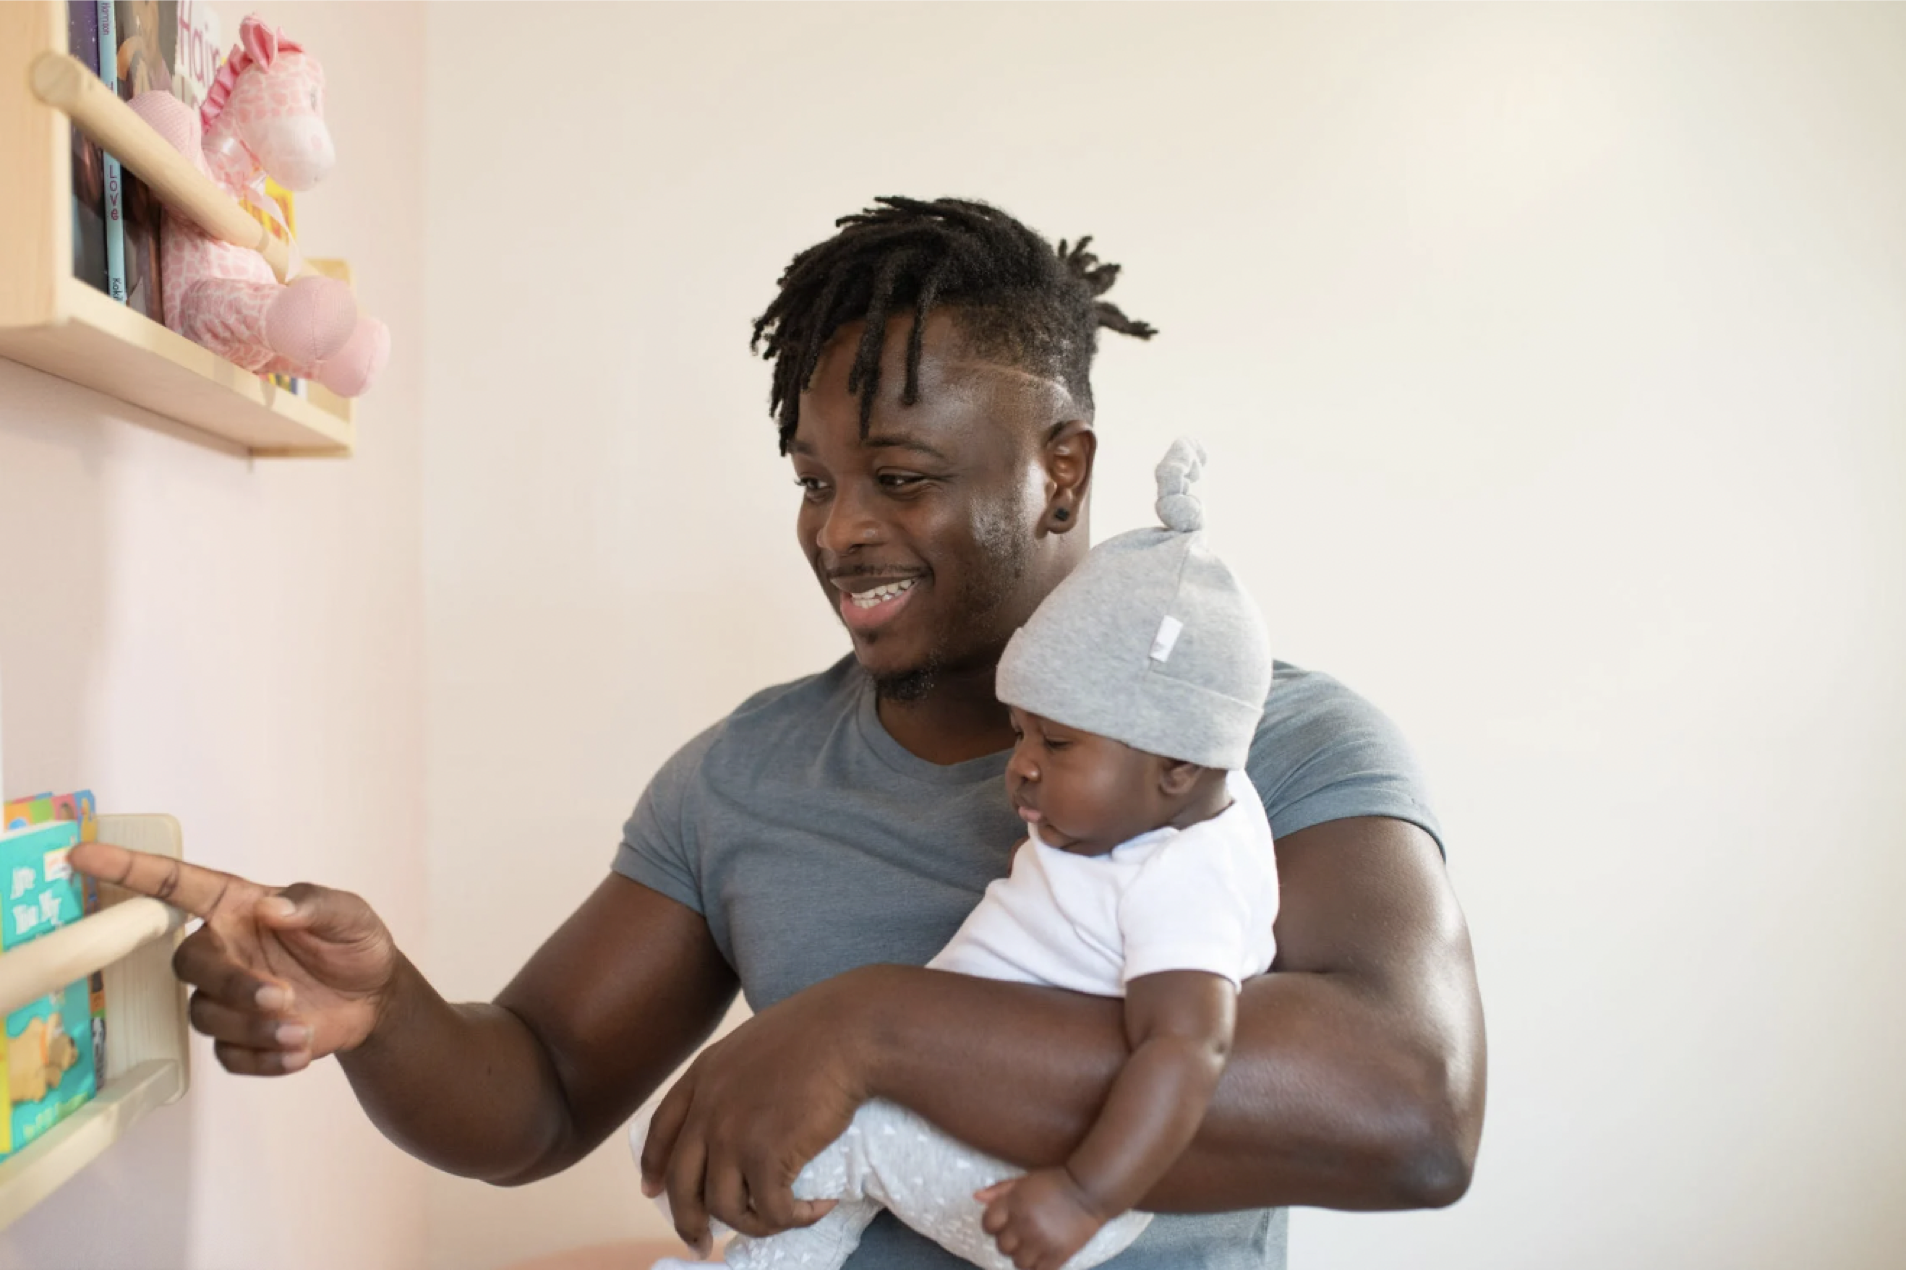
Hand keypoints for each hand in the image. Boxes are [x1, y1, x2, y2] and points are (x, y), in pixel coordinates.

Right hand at [69, 843, 398, 1075]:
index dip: (128, 868)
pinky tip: (301, 1050)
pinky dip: (265, 1059)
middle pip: (189, 965)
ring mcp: (227, 996)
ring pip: (207, 1015)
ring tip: (303, 1028)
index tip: (83, 854)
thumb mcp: (348, 914)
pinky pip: (229, 1056)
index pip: (173, 885)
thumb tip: (271, 907)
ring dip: (255, 1026)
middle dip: (232, 985)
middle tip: (282, 997)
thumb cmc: (354, 943)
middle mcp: (222, 949)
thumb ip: (314, 905)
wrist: (375, 998)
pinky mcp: (239, 1038)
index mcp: (237, 908)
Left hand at [638, 969, 889, 1253]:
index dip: (655, 1166)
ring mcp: (732, 1135)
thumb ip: (736, 1074)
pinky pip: (771, 1210)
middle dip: (687, 1221)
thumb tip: (745, 1108)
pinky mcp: (765, 1157)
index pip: (661, 1130)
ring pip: (723, 1207)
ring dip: (751, 1223)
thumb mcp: (755, 1043)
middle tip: (702, 1242)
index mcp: (703, 1076)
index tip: (653, 1191)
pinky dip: (794, 1218)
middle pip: (681, 1183)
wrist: (847, 1032)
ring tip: (780, 1219)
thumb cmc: (817, 1029)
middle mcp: (708, 1109)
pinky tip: (818, 1207)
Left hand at [976, 1168, 1108, 1269]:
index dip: (993, 1225)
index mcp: (1013, 1204)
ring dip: (1022, 1255)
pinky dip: (1037, 1266)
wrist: (1088, 1189)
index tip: (1003, 1223)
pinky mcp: (1057, 1255)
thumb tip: (976, 1198)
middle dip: (1009, 1240)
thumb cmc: (1054, 1182)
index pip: (988, 1224)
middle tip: (1022, 1233)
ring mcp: (1040, 1242)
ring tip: (1033, 1245)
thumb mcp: (1024, 1180)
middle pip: (1002, 1246)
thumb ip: (1000, 1190)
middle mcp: (1023, 1224)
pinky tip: (1043, 1255)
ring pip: (1018, 1262)